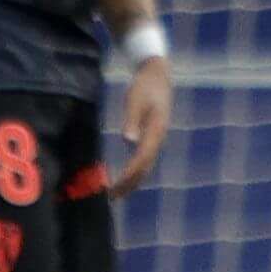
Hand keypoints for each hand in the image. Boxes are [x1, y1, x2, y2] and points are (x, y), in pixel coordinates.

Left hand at [112, 55, 172, 197]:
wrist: (157, 74)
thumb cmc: (144, 85)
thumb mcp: (135, 100)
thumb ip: (132, 120)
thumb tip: (128, 141)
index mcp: (155, 130)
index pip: (141, 159)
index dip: (129, 175)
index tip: (115, 187)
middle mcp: (158, 138)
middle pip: (145, 167)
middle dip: (130, 184)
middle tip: (112, 197)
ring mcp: (157, 138)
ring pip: (146, 165)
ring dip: (133, 181)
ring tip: (117, 193)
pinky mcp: (153, 136)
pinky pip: (145, 159)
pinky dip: (135, 171)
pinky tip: (126, 175)